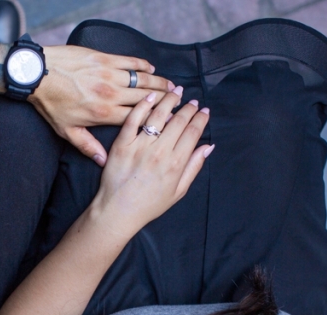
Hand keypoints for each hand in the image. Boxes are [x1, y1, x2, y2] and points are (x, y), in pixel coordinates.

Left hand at [30, 45, 173, 165]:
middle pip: (146, 99)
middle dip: (165, 100)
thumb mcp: (67, 131)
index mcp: (104, 115)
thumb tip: (103, 162)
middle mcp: (110, 95)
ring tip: (171, 86)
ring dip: (159, 82)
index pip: (138, 120)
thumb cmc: (51, 104)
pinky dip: (143, 65)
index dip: (157, 122)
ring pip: (142, 80)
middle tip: (179, 101)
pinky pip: (130, 62)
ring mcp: (109, 75)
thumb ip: (87, 146)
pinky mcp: (105, 59)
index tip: (171, 123)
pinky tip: (151, 68)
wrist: (38, 74)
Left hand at [91, 88, 212, 238]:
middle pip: (178, 121)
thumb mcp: (178, 191)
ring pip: (158, 115)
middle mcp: (160, 152)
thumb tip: (208, 146)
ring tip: (175, 91)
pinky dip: (143, 105)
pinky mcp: (122, 144)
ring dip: (169, 100)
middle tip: (191, 101)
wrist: (118, 211)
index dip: (200, 119)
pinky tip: (151, 96)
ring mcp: (139, 147)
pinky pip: (133, 119)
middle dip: (188, 108)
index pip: (193, 132)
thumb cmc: (149, 205)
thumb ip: (194, 167)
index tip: (204, 111)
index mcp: (176, 164)